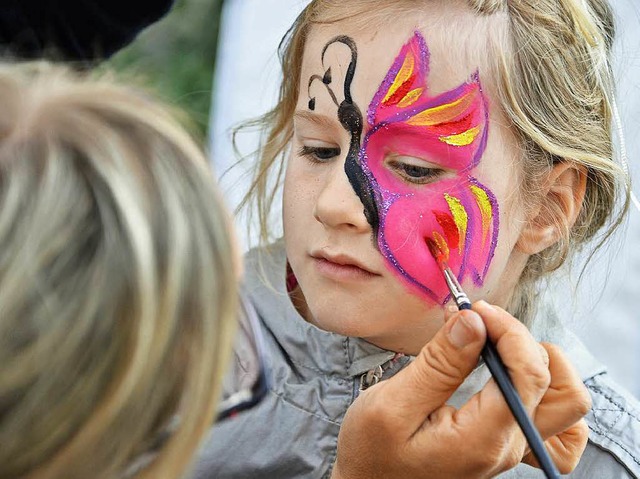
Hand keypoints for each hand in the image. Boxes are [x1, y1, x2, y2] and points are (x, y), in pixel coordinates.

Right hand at [331, 301, 590, 478]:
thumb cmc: (373, 451)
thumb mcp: (393, 404)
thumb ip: (438, 363)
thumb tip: (473, 321)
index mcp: (483, 438)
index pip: (530, 375)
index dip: (510, 332)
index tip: (477, 310)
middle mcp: (507, 446)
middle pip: (558, 387)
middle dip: (524, 341)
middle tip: (483, 324)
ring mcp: (511, 449)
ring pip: (567, 405)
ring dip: (544, 364)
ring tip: (502, 346)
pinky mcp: (504, 445)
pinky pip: (558, 427)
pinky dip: (548, 394)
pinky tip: (516, 377)